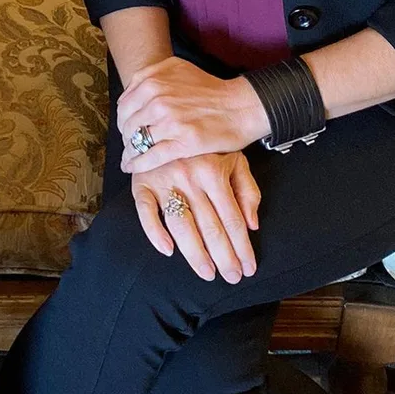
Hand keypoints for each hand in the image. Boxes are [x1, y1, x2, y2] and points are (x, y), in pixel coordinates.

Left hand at [118, 58, 268, 171]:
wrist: (239, 107)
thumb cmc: (210, 89)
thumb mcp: (177, 68)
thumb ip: (151, 75)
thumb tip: (131, 88)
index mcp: (153, 81)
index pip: (124, 105)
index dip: (123, 119)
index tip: (126, 127)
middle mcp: (158, 100)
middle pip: (128, 125)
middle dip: (126, 137)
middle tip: (129, 144)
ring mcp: (169, 122)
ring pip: (137, 141)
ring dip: (130, 152)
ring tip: (129, 157)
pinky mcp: (182, 143)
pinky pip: (151, 157)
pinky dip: (137, 164)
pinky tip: (131, 167)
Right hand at [132, 152, 260, 281]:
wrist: (169, 116)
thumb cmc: (206, 144)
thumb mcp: (234, 158)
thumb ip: (247, 190)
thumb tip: (252, 224)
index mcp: (214, 170)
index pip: (232, 218)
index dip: (242, 247)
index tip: (248, 268)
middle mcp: (190, 176)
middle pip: (210, 225)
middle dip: (223, 256)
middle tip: (231, 277)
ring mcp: (164, 179)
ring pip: (181, 224)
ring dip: (195, 253)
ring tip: (207, 273)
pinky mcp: (142, 181)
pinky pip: (145, 210)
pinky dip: (154, 231)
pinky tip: (167, 251)